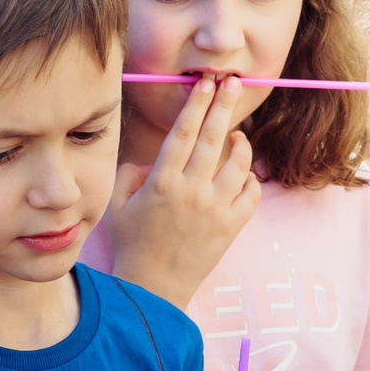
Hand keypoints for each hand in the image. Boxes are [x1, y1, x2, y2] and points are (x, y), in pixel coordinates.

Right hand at [100, 75, 259, 309]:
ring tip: (238, 136)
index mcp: (161, 182)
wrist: (154, 287)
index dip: (196, 105)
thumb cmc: (133, 244)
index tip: (206, 85)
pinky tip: (244, 175)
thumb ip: (129, 173)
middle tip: (234, 83)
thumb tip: (151, 160)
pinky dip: (251, 180)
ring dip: (241, 144)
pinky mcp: (231, 227)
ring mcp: (215, 209)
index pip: (182, 133)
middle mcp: (191, 191)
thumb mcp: (118, 205)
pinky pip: (251, 194)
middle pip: (212, 138)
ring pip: (238, 164)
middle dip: (224, 106)